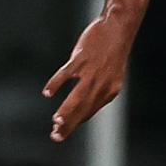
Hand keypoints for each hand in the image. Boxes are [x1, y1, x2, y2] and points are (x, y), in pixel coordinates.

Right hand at [43, 14, 134, 140]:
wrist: (117, 28)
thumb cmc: (110, 51)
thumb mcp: (110, 74)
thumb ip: (97, 89)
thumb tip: (80, 103)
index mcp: (110, 90)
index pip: (89, 111)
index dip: (75, 122)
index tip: (61, 131)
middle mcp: (103, 83)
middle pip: (84, 108)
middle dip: (70, 124)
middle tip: (56, 137)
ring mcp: (92, 70)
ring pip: (79, 95)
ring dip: (67, 110)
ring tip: (56, 122)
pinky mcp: (83, 58)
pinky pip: (67, 73)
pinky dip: (57, 83)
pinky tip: (47, 92)